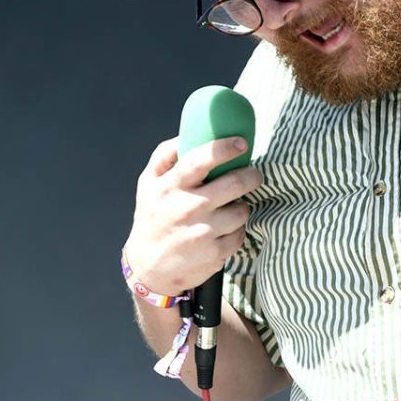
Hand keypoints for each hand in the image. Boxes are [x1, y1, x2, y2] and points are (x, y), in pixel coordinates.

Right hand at [123, 136, 262, 295]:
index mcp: (171, 187)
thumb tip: (189, 132)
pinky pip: (240, 234)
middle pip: (234, 183)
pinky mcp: (215, 254)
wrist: (148, 268)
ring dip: (242, 206)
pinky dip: (237, 229)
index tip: (242, 143)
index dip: (225, 148)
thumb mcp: (147, 183)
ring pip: (242, 210)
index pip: (201, 160)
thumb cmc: (152, 218)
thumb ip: (165, 155)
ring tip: (231, 206)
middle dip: (251, 175)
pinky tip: (225, 228)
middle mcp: (188, 208)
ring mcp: (203, 233)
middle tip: (253, 175)